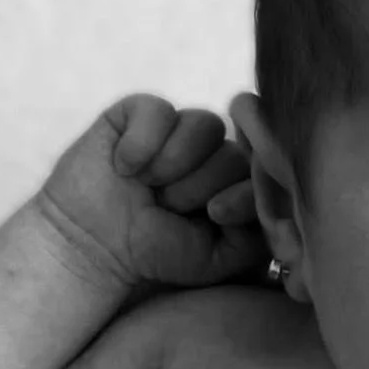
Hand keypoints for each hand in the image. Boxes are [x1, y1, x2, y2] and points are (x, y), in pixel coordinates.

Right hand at [35, 93, 267, 289]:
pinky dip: (142, 144)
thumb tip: (273, 201)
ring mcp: (180, 129)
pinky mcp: (141, 112)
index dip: (241, 193)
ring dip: (175, 165)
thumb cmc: (160, 252)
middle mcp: (214, 152)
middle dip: (200, 187)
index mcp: (236, 184)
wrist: (95, 245)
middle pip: (235, 152)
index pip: (262, 174)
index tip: (215, 215)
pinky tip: (124, 167)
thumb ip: (257, 234)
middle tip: (169, 207)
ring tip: (149, 188)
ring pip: (205, 125)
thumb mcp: (219, 257)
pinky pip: (159, 110)